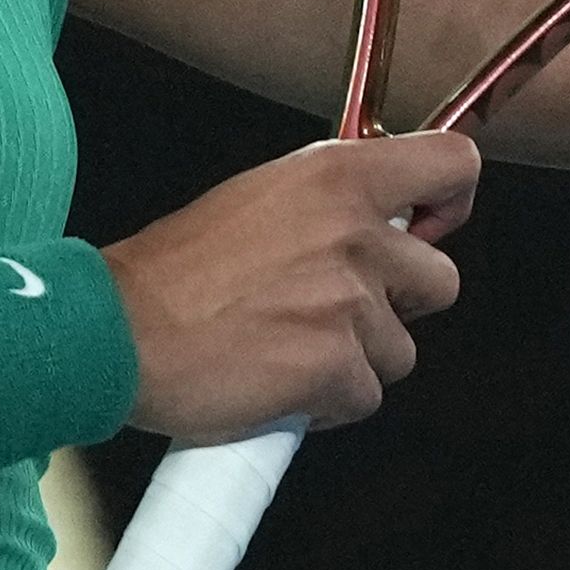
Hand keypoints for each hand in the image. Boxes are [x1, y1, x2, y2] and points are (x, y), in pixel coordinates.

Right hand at [102, 130, 479, 441]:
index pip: (452, 164)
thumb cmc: (175, 271)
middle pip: (441, 281)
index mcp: (337, 175)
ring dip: (355, 360)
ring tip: (287, 348)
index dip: (450, 202)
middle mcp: (355, 231)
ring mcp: (350, 302)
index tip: (426, 228)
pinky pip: (364, 397)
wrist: (118, 331)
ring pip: (401, 350)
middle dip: (397, 306)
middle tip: (333, 311)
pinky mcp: (337, 367)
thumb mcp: (259, 197)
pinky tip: (278, 383)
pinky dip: (326, 404)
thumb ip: (328, 205)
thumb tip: (377, 226)